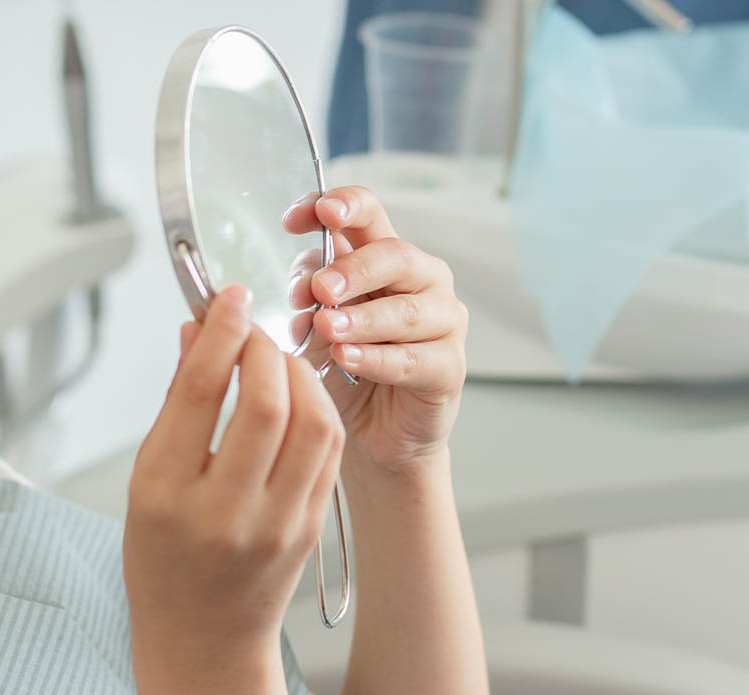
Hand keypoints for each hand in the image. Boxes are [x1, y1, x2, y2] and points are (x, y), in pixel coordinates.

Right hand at [125, 285, 346, 645]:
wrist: (202, 641)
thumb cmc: (162, 559)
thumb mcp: (145, 481)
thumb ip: (174, 403)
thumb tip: (194, 330)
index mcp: (167, 494)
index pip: (201, 391)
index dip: (220, 331)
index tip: (229, 299)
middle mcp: (224, 511)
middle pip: (264, 403)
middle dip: (265, 348)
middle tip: (254, 328)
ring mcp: (276, 523)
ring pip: (312, 424)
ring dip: (301, 375)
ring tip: (278, 359)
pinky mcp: (311, 528)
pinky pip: (327, 453)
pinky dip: (317, 409)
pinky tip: (298, 395)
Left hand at [282, 186, 466, 474]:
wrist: (369, 434)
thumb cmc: (345, 368)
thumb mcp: (316, 322)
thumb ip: (311, 293)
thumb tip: (303, 279)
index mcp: (384, 257)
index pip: (369, 213)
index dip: (339, 206)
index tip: (299, 219)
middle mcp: (422, 280)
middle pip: (394, 255)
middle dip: (353, 268)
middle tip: (319, 287)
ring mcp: (442, 322)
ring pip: (407, 310)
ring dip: (362, 318)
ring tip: (326, 328)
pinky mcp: (450, 367)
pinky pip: (414, 359)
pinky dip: (377, 359)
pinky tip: (347, 359)